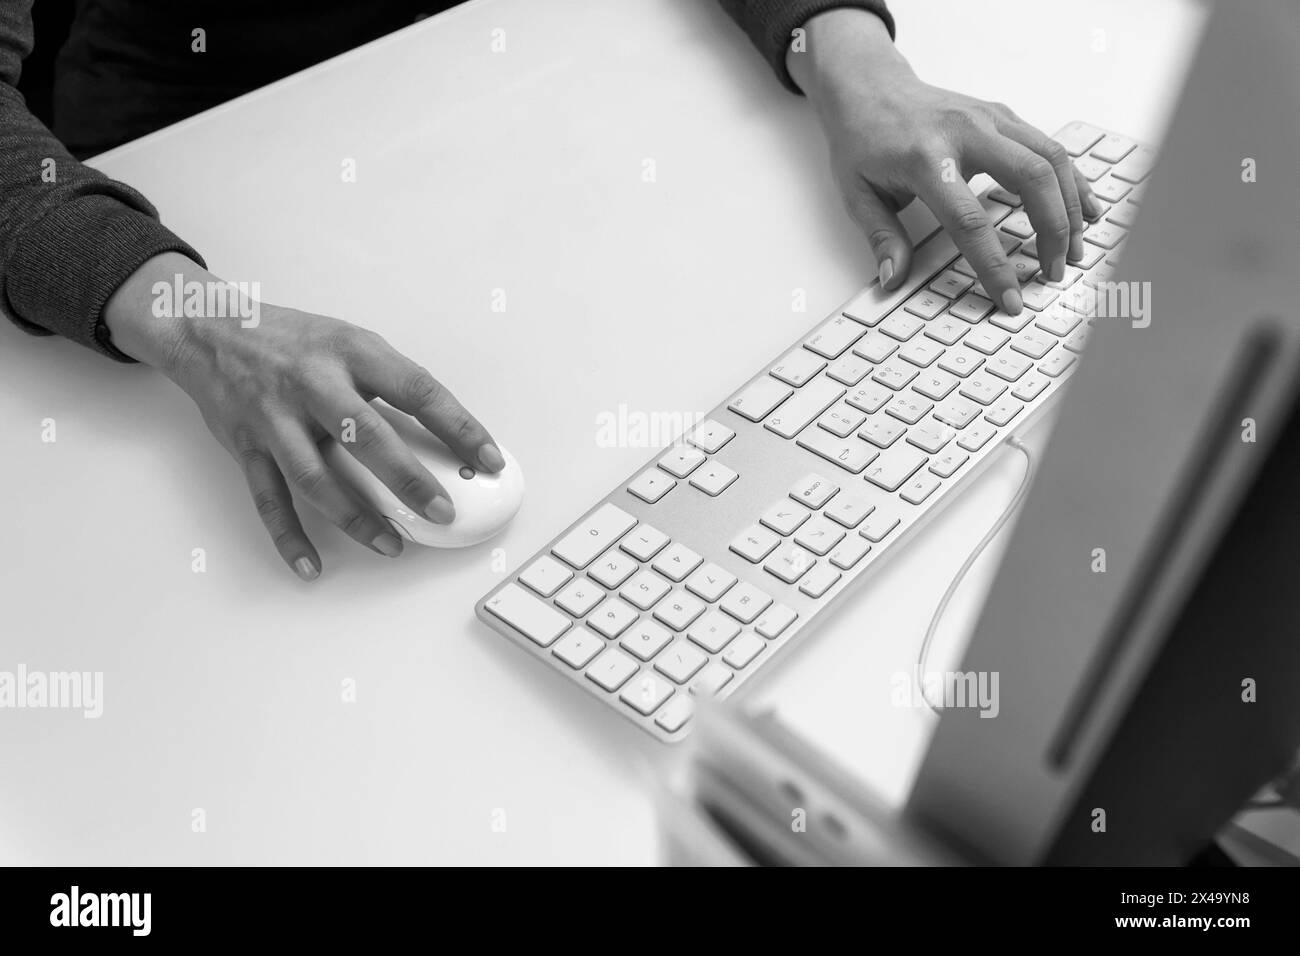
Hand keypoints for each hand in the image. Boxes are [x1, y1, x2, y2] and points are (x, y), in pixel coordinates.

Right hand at [103, 253, 504, 580]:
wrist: (208, 329)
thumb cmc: (294, 340)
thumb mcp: (350, 342)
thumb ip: (391, 384)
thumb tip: (445, 436)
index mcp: (352, 352)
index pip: (418, 390)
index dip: (459, 426)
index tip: (490, 458)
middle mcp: (314, 383)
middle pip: (367, 437)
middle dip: (408, 480)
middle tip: (442, 512)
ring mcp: (276, 417)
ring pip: (317, 477)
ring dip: (355, 517)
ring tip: (391, 545)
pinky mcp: (246, 445)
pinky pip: (269, 499)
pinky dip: (289, 537)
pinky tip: (310, 565)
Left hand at [788, 9, 1098, 314]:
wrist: (869, 87)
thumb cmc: (863, 140)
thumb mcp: (857, 193)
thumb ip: (881, 238)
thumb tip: (893, 280)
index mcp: (926, 158)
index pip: (970, 221)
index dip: (995, 265)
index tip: (1010, 299)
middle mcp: (966, 133)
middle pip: (1032, 180)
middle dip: (1053, 231)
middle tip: (1053, 273)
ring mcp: (990, 119)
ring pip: (1051, 159)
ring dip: (1071, 207)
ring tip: (1075, 249)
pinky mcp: (1003, 115)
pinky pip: (1049, 147)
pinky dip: (1073, 179)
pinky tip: (1086, 208)